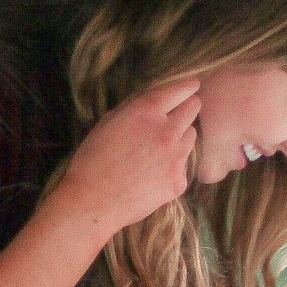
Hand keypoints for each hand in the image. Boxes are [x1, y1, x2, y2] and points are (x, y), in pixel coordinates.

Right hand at [58, 77, 201, 240]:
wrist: (94, 201)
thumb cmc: (94, 159)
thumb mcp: (110, 121)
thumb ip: (136, 108)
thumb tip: (155, 102)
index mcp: (147, 110)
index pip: (180, 90)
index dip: (188, 87)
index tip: (193, 86)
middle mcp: (167, 130)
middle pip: (193, 110)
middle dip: (188, 109)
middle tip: (180, 114)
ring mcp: (176, 157)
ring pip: (191, 137)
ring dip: (181, 136)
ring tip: (160, 148)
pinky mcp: (179, 181)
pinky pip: (184, 165)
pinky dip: (175, 165)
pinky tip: (156, 173)